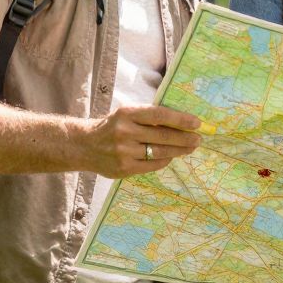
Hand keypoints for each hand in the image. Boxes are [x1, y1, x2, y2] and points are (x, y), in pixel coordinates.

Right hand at [82, 104, 201, 178]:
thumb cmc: (111, 127)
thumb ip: (148, 116)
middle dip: (185, 138)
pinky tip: (172, 157)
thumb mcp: (126, 114)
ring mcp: (124, 152)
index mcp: (127, 113)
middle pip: (163, 135)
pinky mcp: (124, 168)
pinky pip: (152, 165)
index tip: (196, 123)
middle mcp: (125, 132)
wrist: (84, 146)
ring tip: (191, 147)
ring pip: (160, 152)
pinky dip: (165, 160)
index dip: (180, 119)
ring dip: (179, 150)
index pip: (159, 115)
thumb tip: (180, 120)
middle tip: (199, 138)